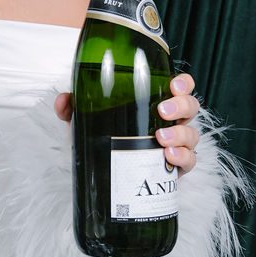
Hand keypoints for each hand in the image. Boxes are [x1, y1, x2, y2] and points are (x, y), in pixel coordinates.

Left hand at [54, 72, 201, 173]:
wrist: (103, 173)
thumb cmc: (103, 139)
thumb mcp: (85, 121)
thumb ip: (73, 108)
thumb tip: (63, 99)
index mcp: (154, 104)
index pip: (179, 88)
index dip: (183, 83)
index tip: (173, 85)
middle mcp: (170, 122)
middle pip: (190, 108)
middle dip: (181, 107)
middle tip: (162, 111)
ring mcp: (175, 145)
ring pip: (192, 135)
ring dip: (180, 135)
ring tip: (161, 138)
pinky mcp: (174, 168)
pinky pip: (188, 162)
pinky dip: (182, 159)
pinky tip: (169, 157)